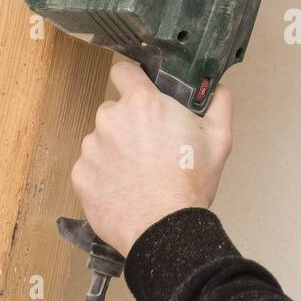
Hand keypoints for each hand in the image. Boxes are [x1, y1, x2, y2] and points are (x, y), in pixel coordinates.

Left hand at [71, 59, 233, 255]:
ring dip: (115, 150)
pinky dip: (104, 175)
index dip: (132, 79)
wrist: (164, 229)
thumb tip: (217, 90)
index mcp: (143, 104)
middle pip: (114, 110)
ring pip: (101, 140)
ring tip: (138, 173)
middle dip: (129, 123)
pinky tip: (124, 188)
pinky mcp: (80, 175)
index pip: (123, 71)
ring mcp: (92, 148)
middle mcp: (111, 119)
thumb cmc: (189, 185)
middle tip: (150, 146)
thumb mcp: (219, 140)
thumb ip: (219, 105)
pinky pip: (91, 167)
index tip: (139, 90)